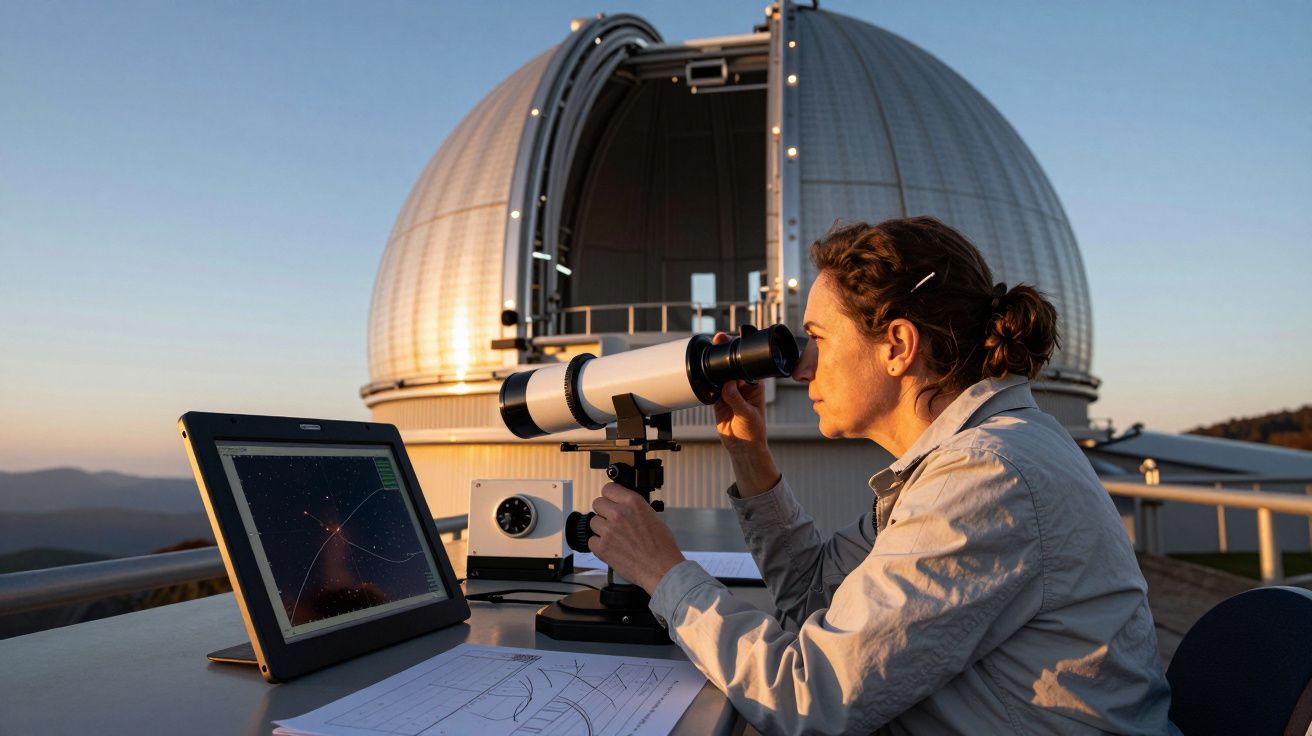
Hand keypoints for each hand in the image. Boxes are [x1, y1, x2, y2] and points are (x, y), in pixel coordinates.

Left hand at [588, 483, 684, 593]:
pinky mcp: (602, 547)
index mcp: (633, 502)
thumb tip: (623, 505)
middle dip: (604, 511)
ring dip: (601, 528)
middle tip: (612, 521)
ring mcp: (609, 530)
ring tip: (615, 537)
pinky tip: (611, 548)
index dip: (609, 496)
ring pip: (593, 522)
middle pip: (597, 503)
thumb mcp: (653, 516)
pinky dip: (599, 545)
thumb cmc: (662, 546)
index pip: (608, 488)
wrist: (661, 569)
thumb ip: (634, 508)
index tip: (610, 501)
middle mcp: (619, 513)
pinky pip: (591, 540)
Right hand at [711, 332, 780, 495]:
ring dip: (714, 363)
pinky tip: (701, 371)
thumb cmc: (754, 432)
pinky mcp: (718, 400)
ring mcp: (729, 392)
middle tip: (719, 339)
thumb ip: (736, 400)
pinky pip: (710, 386)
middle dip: (726, 351)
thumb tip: (727, 386)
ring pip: (720, 373)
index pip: (748, 364)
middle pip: (732, 365)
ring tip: (708, 350)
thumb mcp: (748, 415)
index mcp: (754, 385)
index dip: (743, 351)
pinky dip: (706, 379)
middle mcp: (742, 386)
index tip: (737, 337)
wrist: (742, 448)